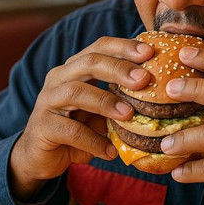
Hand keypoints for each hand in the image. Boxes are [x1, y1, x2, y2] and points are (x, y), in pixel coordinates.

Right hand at [8, 37, 153, 200]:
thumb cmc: (78, 128)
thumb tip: (162, 93)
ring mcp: (48, 100)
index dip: (124, 47)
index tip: (150, 52)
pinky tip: (110, 152)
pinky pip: (70, 130)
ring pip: (77, 92)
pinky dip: (94, 141)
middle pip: (89, 62)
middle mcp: (59, 78)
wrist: (41, 157)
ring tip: (128, 115)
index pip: (99, 47)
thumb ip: (121, 99)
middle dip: (119, 69)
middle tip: (144, 79)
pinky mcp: (42, 126)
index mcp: (75, 68)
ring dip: (106, 102)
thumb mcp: (101, 111)